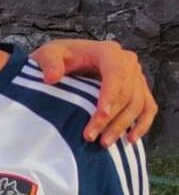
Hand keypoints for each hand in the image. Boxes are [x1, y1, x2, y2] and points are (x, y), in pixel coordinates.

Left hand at [30, 40, 156, 146]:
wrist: (66, 59)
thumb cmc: (59, 57)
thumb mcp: (47, 54)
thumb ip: (49, 62)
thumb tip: (52, 78)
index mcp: (108, 51)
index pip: (115, 74)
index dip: (110, 96)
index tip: (101, 116)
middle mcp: (127, 62)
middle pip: (127, 93)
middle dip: (111, 118)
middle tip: (91, 136)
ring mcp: (135, 76)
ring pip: (138, 104)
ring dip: (123, 125)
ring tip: (104, 143)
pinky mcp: (139, 90)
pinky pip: (148, 108)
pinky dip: (142, 124)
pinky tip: (129, 139)